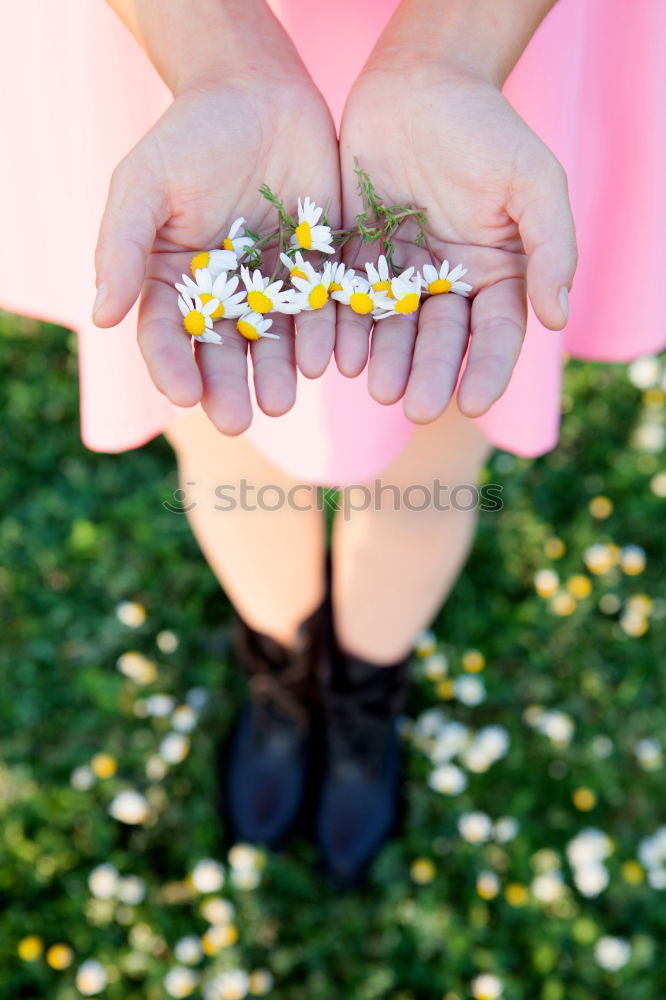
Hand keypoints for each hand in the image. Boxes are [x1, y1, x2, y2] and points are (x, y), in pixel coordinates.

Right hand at [94, 69, 338, 434]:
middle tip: (237, 420)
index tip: (183, 394)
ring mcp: (272, 285)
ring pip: (274, 342)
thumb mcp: (144, 183)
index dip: (172, 367)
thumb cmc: (191, 135)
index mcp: (173, 280)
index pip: (166, 335)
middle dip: (228, 387)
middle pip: (222, 351)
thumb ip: (122, 246)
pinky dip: (323, 336)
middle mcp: (223, 293)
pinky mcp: (316, 269)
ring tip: (281, 400)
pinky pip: (321, 311)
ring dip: (277, 374)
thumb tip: (101, 315)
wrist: (259, 92)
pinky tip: (327, 360)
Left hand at [337, 62, 576, 421]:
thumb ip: (551, 247)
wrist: (419, 81)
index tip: (475, 403)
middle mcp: (448, 283)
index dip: (488, 370)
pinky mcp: (355, 255)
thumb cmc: (485, 128)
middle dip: (429, 375)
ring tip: (376, 387)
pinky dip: (344, 327)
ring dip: (386, 360)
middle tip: (415, 409)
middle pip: (440, 340)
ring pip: (392, 328)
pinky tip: (337, 353)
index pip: (496, 334)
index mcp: (496, 274)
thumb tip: (557, 318)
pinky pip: (348, 299)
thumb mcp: (534, 180)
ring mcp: (399, 272)